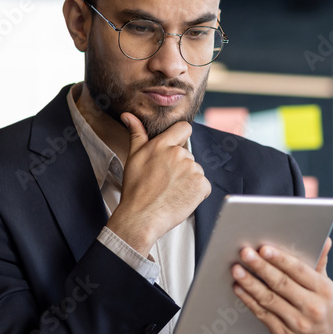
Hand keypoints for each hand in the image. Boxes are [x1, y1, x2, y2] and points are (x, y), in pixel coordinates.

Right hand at [106, 112, 210, 255]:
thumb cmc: (135, 190)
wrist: (141, 217)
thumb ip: (136, 134)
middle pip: (188, 155)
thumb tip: (128, 116)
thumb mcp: (133, 157)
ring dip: (188, 180)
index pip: (184, 128)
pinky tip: (180, 198)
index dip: (182, 136)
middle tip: (165, 181)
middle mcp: (179, 154)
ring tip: (171, 192)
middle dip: (180, 166)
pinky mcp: (201, 185)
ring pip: (195, 171)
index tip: (177, 147)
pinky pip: (204, 186)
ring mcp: (192, 169)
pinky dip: (196, 193)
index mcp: (163, 145)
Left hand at [231, 238, 332, 333]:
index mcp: (324, 290)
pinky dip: (249, 300)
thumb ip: (320, 264)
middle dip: (261, 267)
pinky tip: (239, 289)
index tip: (264, 249)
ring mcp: (297, 323)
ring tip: (237, 270)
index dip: (281, 259)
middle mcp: (312, 307)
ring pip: (269, 299)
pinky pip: (262, 314)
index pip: (300, 271)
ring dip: (250, 283)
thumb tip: (325, 241)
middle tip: (246, 254)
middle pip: (281, 284)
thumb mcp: (326, 287)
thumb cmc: (322, 308)